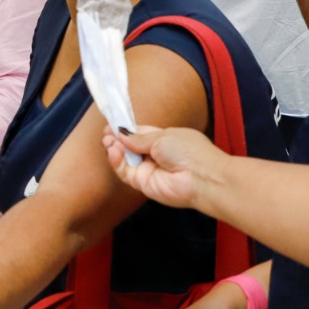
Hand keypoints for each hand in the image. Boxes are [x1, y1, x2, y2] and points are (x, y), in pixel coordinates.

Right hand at [103, 125, 226, 210]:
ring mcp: (149, 170)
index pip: (140, 133)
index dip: (126, 129)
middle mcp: (155, 155)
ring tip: (108, 141)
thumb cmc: (189, 151)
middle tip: (106, 134)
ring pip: (125, 160)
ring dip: (115, 149)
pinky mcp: (143, 184)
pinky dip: (117, 162)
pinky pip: (126, 172)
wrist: (202, 178)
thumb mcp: (162, 136)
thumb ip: (139, 137)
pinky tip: (113, 151)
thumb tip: (122, 134)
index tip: (111, 125)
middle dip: (117, 139)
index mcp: (164, 139)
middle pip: (130, 147)